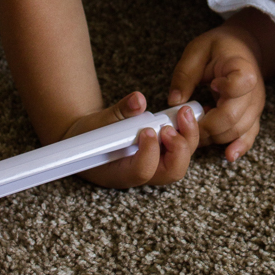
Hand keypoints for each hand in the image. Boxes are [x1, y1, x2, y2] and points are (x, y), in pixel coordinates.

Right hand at [62, 92, 199, 188]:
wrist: (86, 140)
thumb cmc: (88, 137)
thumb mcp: (98, 122)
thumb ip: (119, 112)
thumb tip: (138, 100)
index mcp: (121, 173)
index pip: (143, 170)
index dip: (149, 151)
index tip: (147, 131)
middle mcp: (142, 174)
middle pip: (171, 172)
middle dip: (179, 148)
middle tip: (171, 125)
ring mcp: (155, 166)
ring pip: (181, 161)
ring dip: (187, 138)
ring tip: (183, 113)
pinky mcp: (162, 154)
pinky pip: (181, 150)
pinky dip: (186, 133)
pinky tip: (183, 114)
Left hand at [168, 25, 265, 162]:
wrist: (242, 48)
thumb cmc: (219, 47)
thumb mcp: (197, 51)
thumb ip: (185, 75)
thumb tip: (174, 102)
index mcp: (243, 69)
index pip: (239, 85)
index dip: (224, 89)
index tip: (211, 86)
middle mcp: (254, 91)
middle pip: (232, 117)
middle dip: (206, 125)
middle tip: (185, 122)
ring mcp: (255, 107)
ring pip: (237, 131)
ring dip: (214, 136)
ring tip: (195, 128)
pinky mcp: (253, 117)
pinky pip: (249, 136)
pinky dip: (238, 147)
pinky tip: (228, 155)